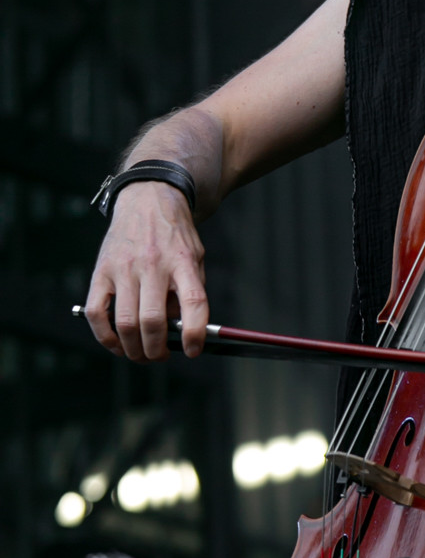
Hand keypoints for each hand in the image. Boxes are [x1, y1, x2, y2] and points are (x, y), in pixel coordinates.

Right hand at [85, 182, 209, 361]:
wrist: (148, 200)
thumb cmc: (174, 238)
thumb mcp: (194, 258)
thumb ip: (189, 291)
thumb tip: (178, 334)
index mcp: (182, 262)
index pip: (194, 303)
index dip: (194, 334)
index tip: (193, 351)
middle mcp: (153, 265)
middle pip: (153, 321)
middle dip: (156, 350)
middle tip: (159, 357)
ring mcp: (124, 268)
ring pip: (124, 322)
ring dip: (133, 349)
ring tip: (140, 355)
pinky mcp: (101, 271)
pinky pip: (96, 312)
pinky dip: (104, 336)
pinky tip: (116, 344)